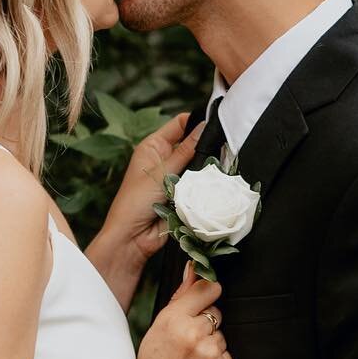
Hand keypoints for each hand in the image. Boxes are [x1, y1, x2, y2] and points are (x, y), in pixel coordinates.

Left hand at [95, 111, 205, 303]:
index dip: (196, 120)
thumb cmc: (135, 202)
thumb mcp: (161, 172)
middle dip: (206, 146)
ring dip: (208, 167)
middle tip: (224, 145)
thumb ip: (185, 151)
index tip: (216, 120)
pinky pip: (202, 185)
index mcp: (153, 147)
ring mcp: (176, 177)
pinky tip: (218, 182)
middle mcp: (165, 159)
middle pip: (193, 144)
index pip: (179, 124)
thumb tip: (204, 127)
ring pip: (200, 165)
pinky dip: (208, 184)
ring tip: (221, 164)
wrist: (133, 238)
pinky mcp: (186, 194)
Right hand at [133, 266, 234, 358]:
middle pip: (215, 313)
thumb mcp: (157, 328)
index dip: (206, 296)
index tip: (201, 304)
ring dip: (211, 346)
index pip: (207, 289)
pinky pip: (228, 357)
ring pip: (222, 337)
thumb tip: (195, 268)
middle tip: (186, 344)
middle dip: (205, 325)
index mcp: (174, 319)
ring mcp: (212, 354)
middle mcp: (195, 334)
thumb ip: (180, 298)